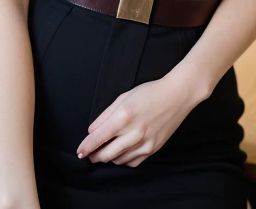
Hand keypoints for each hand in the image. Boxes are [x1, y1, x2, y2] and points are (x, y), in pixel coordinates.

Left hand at [76, 67, 206, 167]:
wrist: (176, 96)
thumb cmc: (149, 93)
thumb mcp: (123, 97)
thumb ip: (105, 115)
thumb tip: (92, 131)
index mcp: (123, 117)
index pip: (98, 138)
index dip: (86, 146)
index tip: (79, 151)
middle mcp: (133, 133)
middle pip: (106, 154)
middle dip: (94, 156)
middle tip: (89, 154)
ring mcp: (144, 143)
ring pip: (118, 160)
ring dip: (108, 157)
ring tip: (104, 151)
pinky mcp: (153, 149)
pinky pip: (133, 162)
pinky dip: (123, 160)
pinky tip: (121, 153)